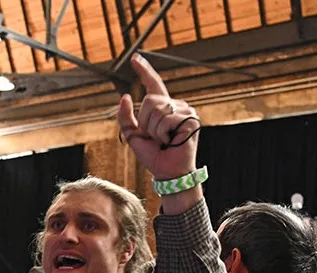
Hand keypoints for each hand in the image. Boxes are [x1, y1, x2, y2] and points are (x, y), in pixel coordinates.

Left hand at [117, 55, 198, 182]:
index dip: (144, 70)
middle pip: (150, 101)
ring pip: (158, 110)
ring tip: (164, 140)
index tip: (134, 58)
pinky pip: (168, 119)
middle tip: (156, 137)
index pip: (153, 84)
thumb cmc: (153, 155)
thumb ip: (125, 117)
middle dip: (146, 122)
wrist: (167, 172)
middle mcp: (176, 105)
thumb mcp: (133, 135)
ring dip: (154, 130)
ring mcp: (186, 111)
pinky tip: (172, 140)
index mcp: (163, 107)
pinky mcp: (192, 120)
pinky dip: (163, 133)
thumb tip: (124, 96)